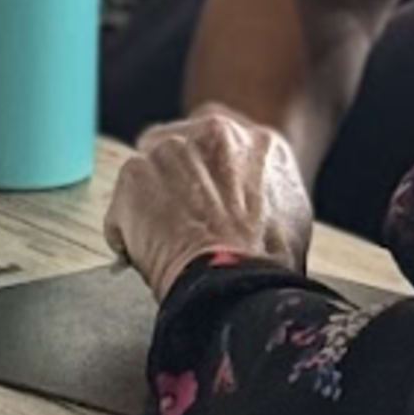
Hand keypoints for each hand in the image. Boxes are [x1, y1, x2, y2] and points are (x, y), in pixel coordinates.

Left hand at [108, 109, 314, 300]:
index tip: (199, 191)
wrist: (237, 281)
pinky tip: (148, 253)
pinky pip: (123, 202)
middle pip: (178, 144)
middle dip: (174, 176)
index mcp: (260, 143)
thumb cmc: (268, 263)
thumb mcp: (290, 218)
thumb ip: (264, 192)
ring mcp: (172, 149)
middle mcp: (215, 133)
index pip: (219, 139)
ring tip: (168, 242)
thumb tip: (251, 206)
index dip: (205, 168)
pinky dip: (126, 228)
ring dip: (150, 201)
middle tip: (180, 217)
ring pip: (149, 170)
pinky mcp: (136, 172)